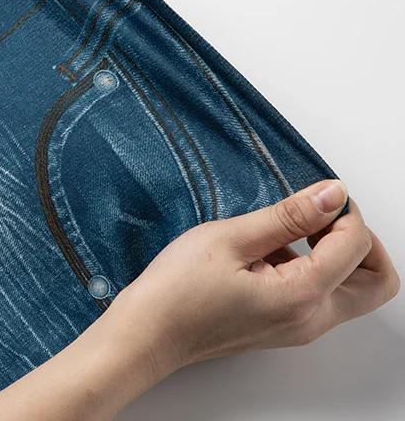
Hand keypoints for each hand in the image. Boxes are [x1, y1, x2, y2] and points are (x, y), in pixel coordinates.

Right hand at [111, 179, 399, 372]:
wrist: (149, 333)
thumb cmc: (178, 289)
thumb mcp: (231, 238)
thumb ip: (289, 216)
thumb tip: (332, 195)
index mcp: (303, 296)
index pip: (357, 246)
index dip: (342, 210)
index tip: (313, 193)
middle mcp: (312, 319)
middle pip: (377, 280)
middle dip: (359, 238)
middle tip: (320, 214)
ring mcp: (301, 327)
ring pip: (354, 289)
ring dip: (336, 252)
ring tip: (286, 230)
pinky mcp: (287, 325)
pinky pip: (324, 295)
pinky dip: (315, 266)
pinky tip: (269, 250)